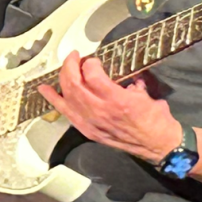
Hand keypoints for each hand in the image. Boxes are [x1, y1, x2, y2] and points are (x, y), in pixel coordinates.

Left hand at [37, 52, 180, 163]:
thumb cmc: (157, 120)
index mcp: (118, 100)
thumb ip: (132, 85)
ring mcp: (91, 122)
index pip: (93, 76)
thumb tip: (124, 79)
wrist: (158, 146)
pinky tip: (44, 90)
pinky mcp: (87, 130)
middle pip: (75, 84)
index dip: (89, 63)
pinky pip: (66, 112)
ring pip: (68, 96)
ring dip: (62, 78)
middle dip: (71, 66)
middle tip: (74, 56)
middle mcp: (100, 111)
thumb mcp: (147, 96)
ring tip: (64, 66)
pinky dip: (54, 99)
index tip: (92, 60)